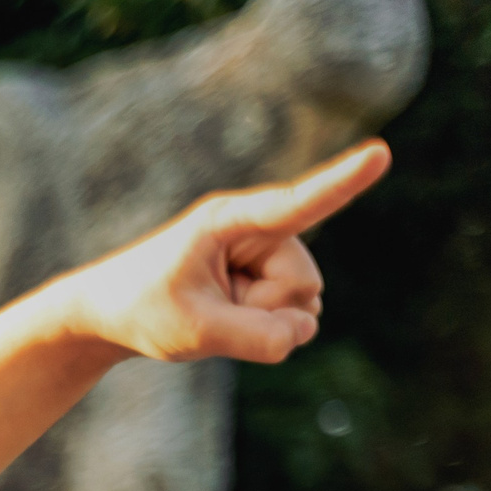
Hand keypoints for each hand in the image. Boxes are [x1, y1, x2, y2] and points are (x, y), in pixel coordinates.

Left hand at [55, 139, 390, 364]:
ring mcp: (267, 255)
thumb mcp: (192, 331)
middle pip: (302, 283)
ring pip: (302, 303)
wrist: (110, 315)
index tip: (381, 152)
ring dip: (262, 322)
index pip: (295, 204)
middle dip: (265, 310)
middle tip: (208, 309)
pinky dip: (262, 330)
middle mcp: (257, 230)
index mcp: (229, 220)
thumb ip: (254, 337)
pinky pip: (293, 317)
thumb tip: (304, 333)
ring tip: (212, 311)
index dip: (343, 181)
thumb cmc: (141, 309)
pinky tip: (226, 318)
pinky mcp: (269, 279)